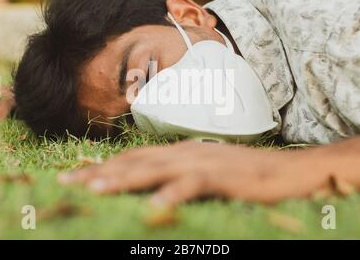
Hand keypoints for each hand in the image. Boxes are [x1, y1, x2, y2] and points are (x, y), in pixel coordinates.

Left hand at [58, 141, 320, 205]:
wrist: (292, 169)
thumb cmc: (249, 176)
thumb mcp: (209, 174)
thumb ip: (182, 176)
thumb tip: (156, 188)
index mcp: (182, 151)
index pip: (135, 157)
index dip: (104, 167)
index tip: (76, 177)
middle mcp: (188, 152)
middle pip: (136, 161)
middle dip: (101, 172)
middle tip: (66, 183)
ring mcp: (206, 162)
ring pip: (157, 169)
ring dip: (125, 179)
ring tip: (94, 192)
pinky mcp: (227, 177)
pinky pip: (195, 184)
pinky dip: (173, 193)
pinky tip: (154, 207)